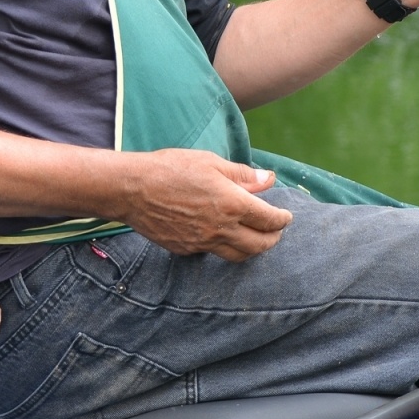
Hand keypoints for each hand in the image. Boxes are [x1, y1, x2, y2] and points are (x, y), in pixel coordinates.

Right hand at [112, 149, 293, 261]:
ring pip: (238, 256)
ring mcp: (202, 242)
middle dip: (273, 239)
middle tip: (276, 231)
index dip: (282, 219)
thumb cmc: (171, 168)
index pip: (268, 219)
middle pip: (259, 245)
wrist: (132, 189)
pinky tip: (223, 236)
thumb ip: (243, 175)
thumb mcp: (211, 163)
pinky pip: (212, 253)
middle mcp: (220, 228)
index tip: (286, 216)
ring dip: (252, 249)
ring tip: (255, 238)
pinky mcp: (186, 249)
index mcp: (231, 203)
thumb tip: (268, 179)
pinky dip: (224, 247)